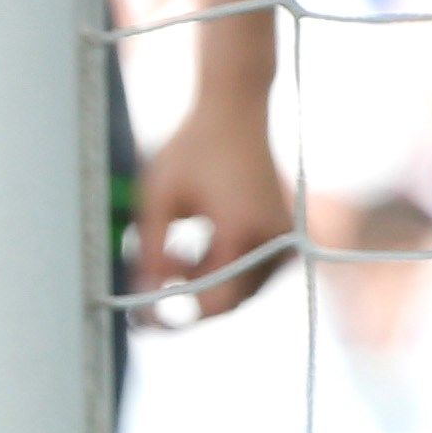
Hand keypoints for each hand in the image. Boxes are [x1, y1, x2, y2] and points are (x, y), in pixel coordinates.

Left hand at [131, 93, 294, 320]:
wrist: (234, 112)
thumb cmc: (192, 150)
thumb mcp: (157, 199)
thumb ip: (151, 252)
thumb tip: (145, 296)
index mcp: (243, 229)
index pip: (216, 300)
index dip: (180, 316)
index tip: (148, 319)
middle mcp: (275, 236)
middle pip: (229, 299)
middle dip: (187, 297)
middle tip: (151, 281)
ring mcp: (286, 236)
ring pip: (240, 289)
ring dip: (202, 284)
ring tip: (172, 252)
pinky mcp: (286, 235)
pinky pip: (251, 272)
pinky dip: (219, 271)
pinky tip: (191, 249)